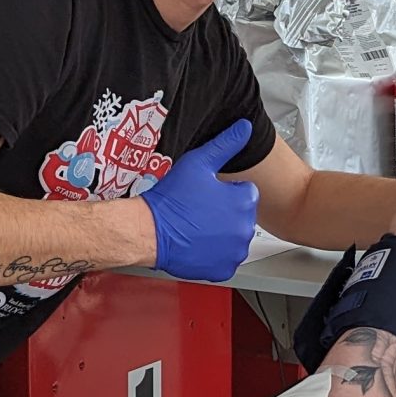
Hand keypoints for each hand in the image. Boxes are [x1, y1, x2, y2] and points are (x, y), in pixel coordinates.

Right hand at [140, 118, 259, 281]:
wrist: (149, 230)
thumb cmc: (171, 199)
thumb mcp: (198, 162)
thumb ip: (226, 144)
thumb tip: (244, 127)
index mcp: (244, 201)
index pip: (246, 193)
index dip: (225, 193)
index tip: (208, 196)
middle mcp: (244, 228)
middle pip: (241, 217)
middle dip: (225, 214)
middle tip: (200, 211)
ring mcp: (235, 251)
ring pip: (234, 238)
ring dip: (221, 234)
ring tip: (197, 227)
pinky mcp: (224, 269)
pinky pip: (225, 259)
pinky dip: (215, 254)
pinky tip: (198, 244)